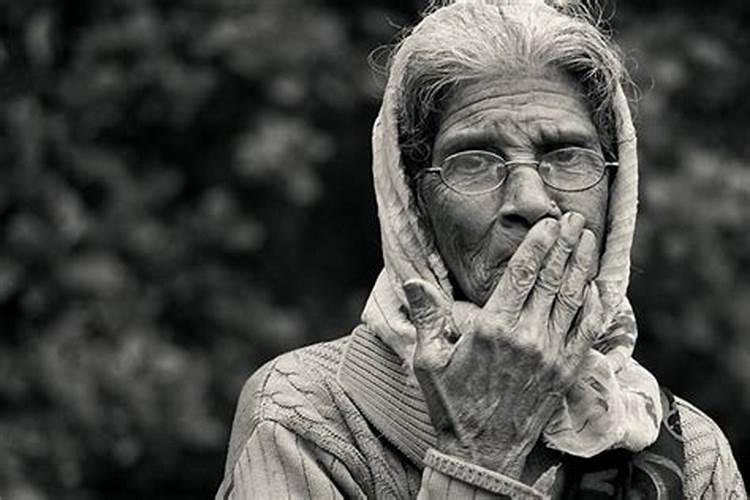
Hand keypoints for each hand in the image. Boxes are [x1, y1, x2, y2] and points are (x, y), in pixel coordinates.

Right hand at [403, 212, 603, 478]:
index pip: (522, 274)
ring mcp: (551, 355)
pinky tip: (597, 287)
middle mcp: (528, 337)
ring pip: (573, 299)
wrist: (481, 452)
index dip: (538, 244)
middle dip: (566, 245)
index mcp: (493, 329)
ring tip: (588, 240)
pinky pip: (587, 331)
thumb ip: (427, 317)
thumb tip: (412, 280)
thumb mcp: (429, 360)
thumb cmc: (452, 405)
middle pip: (552, 279)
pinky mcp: (566, 372)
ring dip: (582, 266)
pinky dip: (594, 306)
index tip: (549, 223)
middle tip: (575, 219)